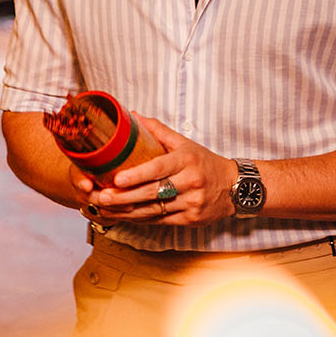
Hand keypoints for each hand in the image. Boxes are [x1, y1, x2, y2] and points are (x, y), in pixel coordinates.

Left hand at [86, 116, 237, 226]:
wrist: (234, 187)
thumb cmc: (204, 162)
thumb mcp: (185, 143)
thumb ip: (158, 131)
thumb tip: (133, 116)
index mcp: (187, 160)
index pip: (159, 168)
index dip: (137, 175)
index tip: (117, 179)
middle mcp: (191, 182)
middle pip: (152, 192)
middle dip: (124, 196)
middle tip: (101, 196)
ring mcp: (192, 203)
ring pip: (154, 210)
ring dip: (127, 211)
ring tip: (105, 208)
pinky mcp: (192, 219)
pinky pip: (160, 221)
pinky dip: (140, 219)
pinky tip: (123, 216)